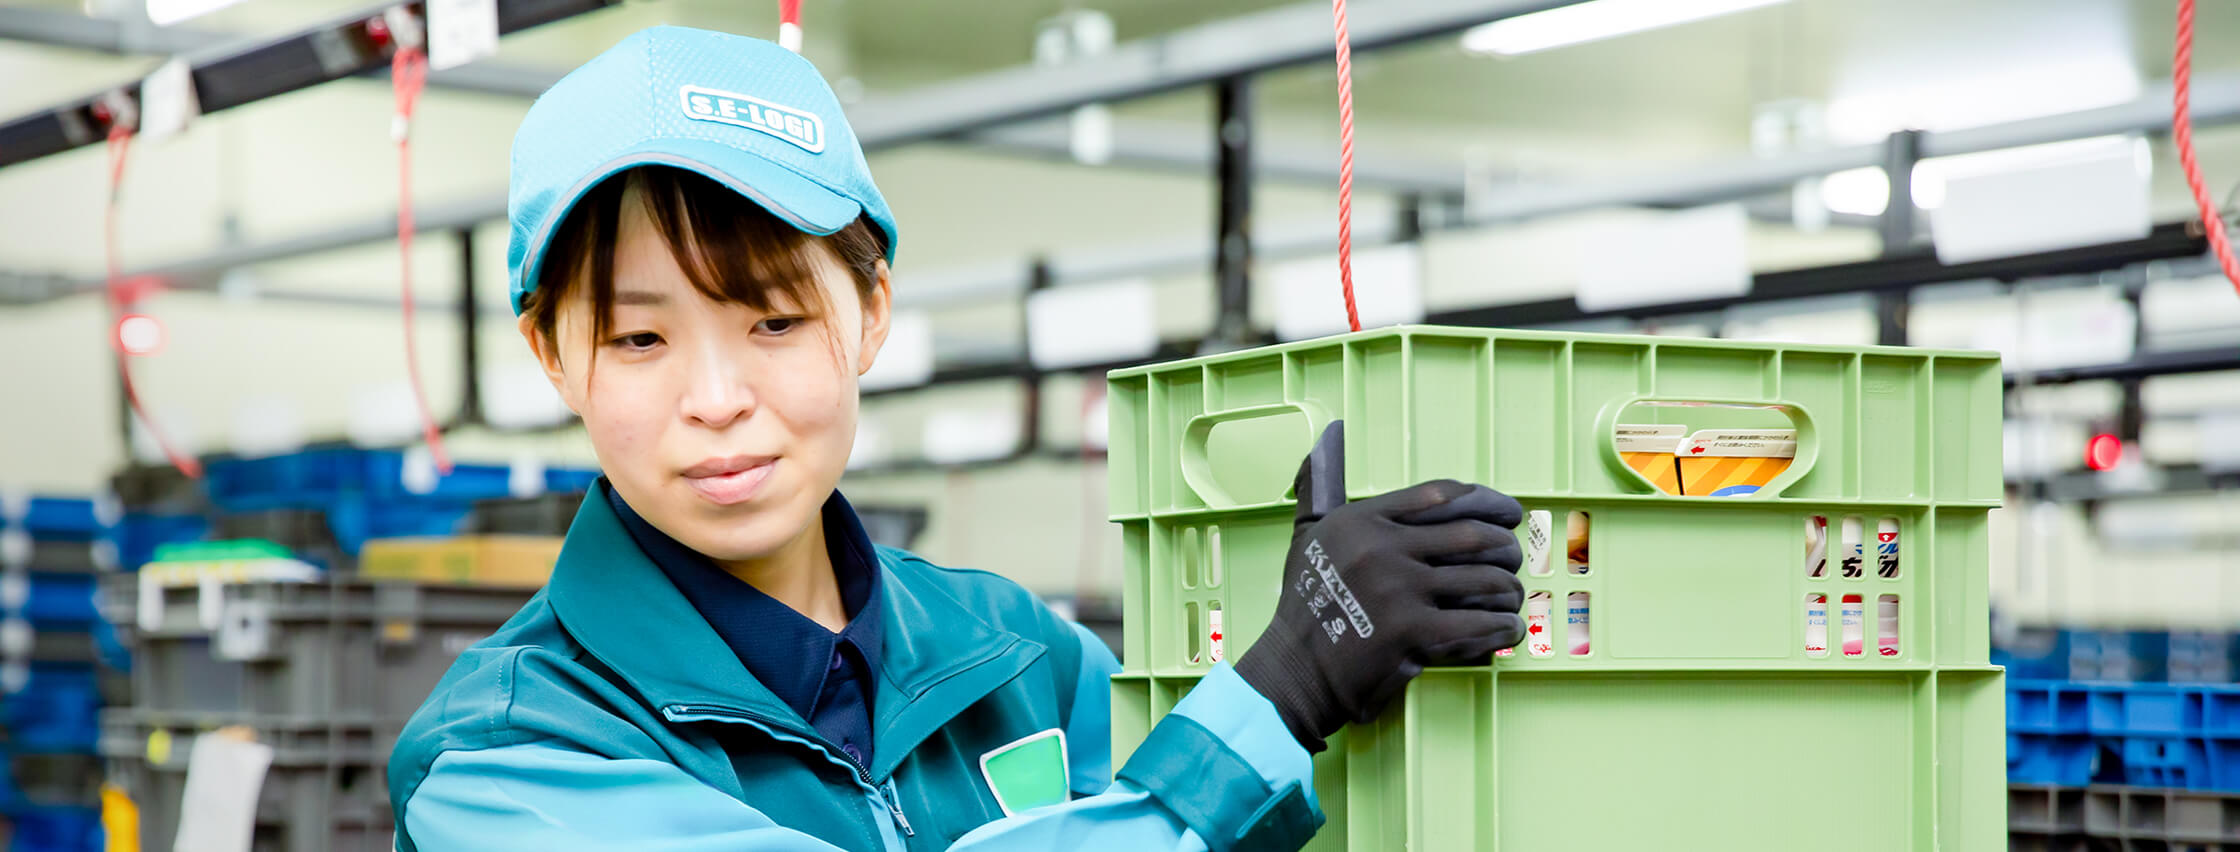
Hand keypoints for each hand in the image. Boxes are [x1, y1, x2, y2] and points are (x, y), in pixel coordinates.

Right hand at [1233, 421, 1525, 752]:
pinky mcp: (1413, 633)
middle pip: (1473, 535)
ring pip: (1484, 579)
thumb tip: (1329, 432)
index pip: (1442, 494)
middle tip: (1513, 559)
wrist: (1296, 669)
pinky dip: (1504, 627)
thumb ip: (1322, 488)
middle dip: (1506, 547)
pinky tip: (1510, 630)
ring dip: (1509, 590)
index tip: (1508, 513)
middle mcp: (1383, 548)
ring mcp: (1399, 590)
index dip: (1487, 500)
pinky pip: (1479, 624)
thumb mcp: (1307, 536)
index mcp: (1362, 519)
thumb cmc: (1303, 605)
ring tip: (1512, 597)